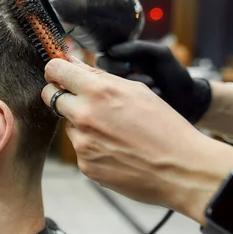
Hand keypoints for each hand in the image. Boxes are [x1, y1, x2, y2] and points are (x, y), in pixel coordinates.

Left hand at [41, 57, 232, 217]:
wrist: (183, 170)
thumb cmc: (166, 127)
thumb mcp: (137, 91)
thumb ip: (99, 76)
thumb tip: (72, 62)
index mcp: (99, 91)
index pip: (56, 70)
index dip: (55, 69)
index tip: (58, 72)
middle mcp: (84, 116)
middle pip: (50, 96)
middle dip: (61, 94)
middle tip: (81, 98)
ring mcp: (82, 143)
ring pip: (68, 124)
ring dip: (81, 123)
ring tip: (115, 131)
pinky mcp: (85, 165)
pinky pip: (80, 147)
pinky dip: (92, 146)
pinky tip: (117, 149)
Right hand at [97, 41, 211, 123]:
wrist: (189, 100)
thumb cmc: (174, 75)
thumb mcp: (160, 54)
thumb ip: (137, 48)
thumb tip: (111, 51)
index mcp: (125, 60)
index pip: (104, 58)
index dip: (112, 62)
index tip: (127, 65)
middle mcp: (120, 76)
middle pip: (102, 74)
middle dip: (121, 75)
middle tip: (138, 75)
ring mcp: (123, 93)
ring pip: (111, 87)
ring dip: (132, 85)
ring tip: (152, 84)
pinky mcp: (126, 107)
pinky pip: (120, 102)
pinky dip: (137, 97)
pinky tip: (154, 95)